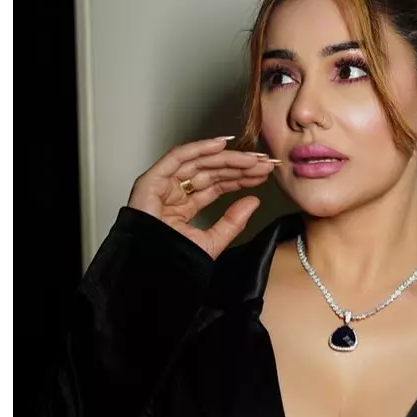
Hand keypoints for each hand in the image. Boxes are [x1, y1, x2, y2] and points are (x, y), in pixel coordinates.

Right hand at [127, 137, 279, 259]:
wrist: (152, 270)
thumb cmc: (173, 260)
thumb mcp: (212, 241)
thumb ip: (233, 222)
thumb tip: (253, 202)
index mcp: (184, 206)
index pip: (217, 185)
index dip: (239, 178)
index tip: (262, 174)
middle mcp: (173, 192)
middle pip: (211, 172)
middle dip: (238, 166)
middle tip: (264, 162)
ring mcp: (162, 185)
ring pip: (199, 162)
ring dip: (227, 157)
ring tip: (252, 158)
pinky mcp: (152, 180)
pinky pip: (177, 157)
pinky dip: (199, 149)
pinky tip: (222, 146)